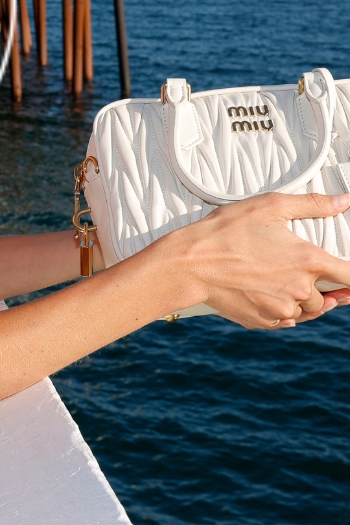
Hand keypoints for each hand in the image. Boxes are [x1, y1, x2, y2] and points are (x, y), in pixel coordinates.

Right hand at [169, 192, 349, 329]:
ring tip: (281, 281)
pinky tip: (268, 294)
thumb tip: (343, 202)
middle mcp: (300, 290)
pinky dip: (281, 311)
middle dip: (319, 287)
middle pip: (327, 297)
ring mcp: (281, 310)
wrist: (189, 263)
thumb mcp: (268, 206)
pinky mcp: (263, 322)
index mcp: (308, 261)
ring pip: (306, 311)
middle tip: (300, 271)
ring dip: (301, 300)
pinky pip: (284, 321)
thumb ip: (312, 204)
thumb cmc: (225, 231)